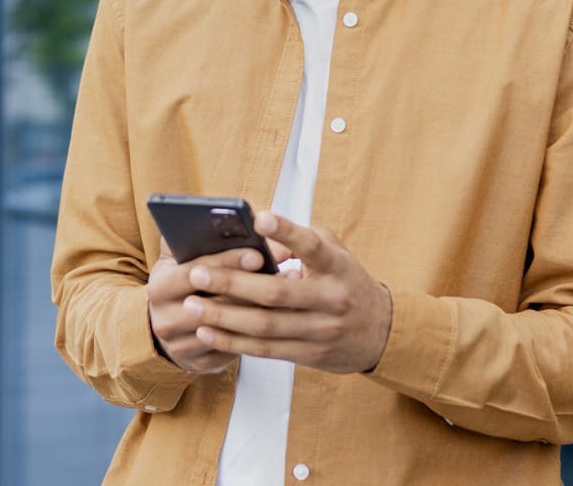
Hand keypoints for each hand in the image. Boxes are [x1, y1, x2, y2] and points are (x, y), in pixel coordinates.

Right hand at [147, 238, 283, 373]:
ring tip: (292, 291)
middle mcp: (165, 319)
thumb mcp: (177, 256)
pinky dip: (258, 332)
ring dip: (262, 310)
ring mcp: (181, 346)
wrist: (166, 325)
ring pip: (229, 329)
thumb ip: (195, 236)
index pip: (195, 272)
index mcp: (159, 287)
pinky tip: (281, 316)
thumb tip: (237, 222)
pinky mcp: (199, 364)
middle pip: (214, 304)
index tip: (257, 254)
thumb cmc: (179, 281)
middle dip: (251, 287)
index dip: (228, 262)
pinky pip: (233, 350)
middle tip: (286, 273)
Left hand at [183, 211, 392, 374]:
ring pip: (265, 325)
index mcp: (336, 266)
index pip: (312, 246)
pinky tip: (207, 331)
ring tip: (192, 304)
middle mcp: (330, 299)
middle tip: (197, 273)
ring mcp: (319, 330)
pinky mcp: (308, 355)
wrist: (380, 332)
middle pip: (275, 293)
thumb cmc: (344, 280)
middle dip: (232, 283)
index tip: (260, 219)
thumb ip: (301, 240)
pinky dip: (233, 341)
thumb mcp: (334, 253)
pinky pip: (264, 349)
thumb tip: (255, 231)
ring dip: (224, 316)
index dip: (287, 232)